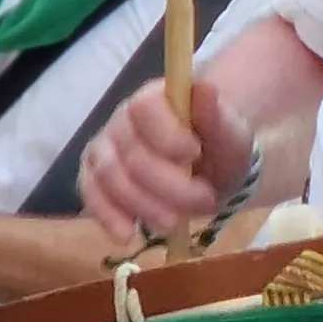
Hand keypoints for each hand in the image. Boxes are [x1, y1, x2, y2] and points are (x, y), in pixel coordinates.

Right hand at [77, 76, 256, 241]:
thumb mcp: (231, 135)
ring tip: (176, 222)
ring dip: (144, 205)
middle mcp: (122, 122)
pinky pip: (91, 197)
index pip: (144, 108)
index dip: (166, 133)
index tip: (194, 154)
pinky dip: (108, 217)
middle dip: (168, 184)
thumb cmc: (218, 149)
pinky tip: (127, 235)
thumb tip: (205, 86)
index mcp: (155, 100)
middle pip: (131, 152)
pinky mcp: (95, 180)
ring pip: (111, 178)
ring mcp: (105, 150)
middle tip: (204, 200)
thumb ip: (217, 116)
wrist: (208, 173)